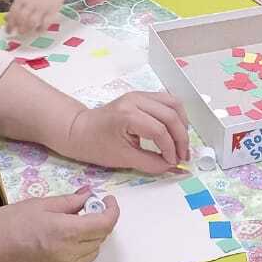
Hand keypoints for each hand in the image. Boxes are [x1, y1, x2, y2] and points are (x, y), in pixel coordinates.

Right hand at [0, 189, 120, 261]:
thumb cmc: (8, 222)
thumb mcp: (40, 204)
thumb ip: (69, 201)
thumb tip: (89, 194)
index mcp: (66, 232)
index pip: (105, 224)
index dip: (111, 210)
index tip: (107, 200)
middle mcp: (68, 254)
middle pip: (101, 238)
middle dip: (101, 221)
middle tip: (90, 208)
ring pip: (92, 253)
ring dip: (93, 238)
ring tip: (78, 224)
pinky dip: (81, 251)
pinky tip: (66, 241)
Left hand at [6, 0, 64, 37]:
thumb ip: (16, 6)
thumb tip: (6, 18)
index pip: (13, 13)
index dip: (10, 24)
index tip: (8, 30)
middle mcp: (31, 2)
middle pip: (22, 19)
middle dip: (19, 28)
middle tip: (18, 32)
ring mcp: (42, 7)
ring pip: (32, 22)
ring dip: (28, 29)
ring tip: (26, 32)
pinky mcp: (52, 11)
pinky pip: (45, 23)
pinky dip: (41, 29)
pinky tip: (38, 30)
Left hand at [63, 91, 189, 173]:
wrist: (78, 130)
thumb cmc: (95, 145)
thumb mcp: (123, 159)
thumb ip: (151, 163)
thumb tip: (171, 166)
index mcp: (127, 115)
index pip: (160, 130)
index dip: (170, 148)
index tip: (173, 162)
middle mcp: (136, 100)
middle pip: (170, 115)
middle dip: (181, 137)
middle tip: (183, 155)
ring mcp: (139, 95)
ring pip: (173, 103)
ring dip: (182, 124)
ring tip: (181, 143)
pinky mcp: (141, 96)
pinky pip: (166, 101)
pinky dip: (175, 115)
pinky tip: (176, 130)